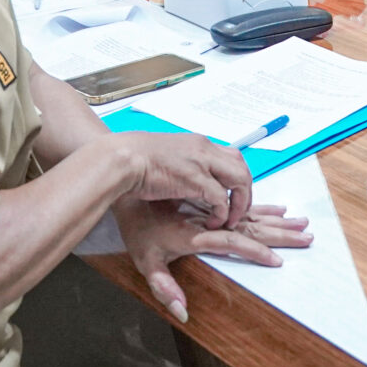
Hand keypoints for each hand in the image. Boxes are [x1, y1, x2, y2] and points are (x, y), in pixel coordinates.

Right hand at [113, 130, 252, 228]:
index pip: (232, 156)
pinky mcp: (195, 178)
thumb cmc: (135, 159)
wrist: (122, 158)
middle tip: (238, 211)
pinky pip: (221, 198)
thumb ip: (182, 166)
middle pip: (242, 167)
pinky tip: (213, 223)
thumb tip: (185, 179)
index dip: (236, 179)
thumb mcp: (167, 158)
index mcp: (198, 143)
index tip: (233, 197)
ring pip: (239, 179)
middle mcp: (204, 149)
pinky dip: (222, 213)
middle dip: (245, 192)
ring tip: (229, 220)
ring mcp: (201, 161)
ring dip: (239, 203)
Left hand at [116, 198, 312, 323]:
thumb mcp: (145, 258)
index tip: (277, 261)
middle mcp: (211, 216)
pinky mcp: (211, 193)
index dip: (255, 252)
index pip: (234, 241)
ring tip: (301, 222)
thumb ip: (164, 286)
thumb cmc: (135, 220)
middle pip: (253, 224)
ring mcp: (214, 204)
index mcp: (199, 231)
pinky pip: (243, 200)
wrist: (130, 174)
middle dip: (280, 233)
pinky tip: (277, 207)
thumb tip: (182, 314)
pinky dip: (262, 205)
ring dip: (277, 219)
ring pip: (252, 212)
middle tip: (307, 237)